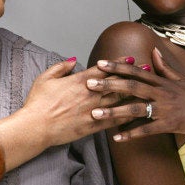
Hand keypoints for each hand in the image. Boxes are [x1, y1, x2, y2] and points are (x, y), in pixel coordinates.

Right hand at [21, 56, 137, 146]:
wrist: (36, 127)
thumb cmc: (38, 103)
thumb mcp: (45, 78)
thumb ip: (61, 67)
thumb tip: (73, 60)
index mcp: (80, 81)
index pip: (105, 69)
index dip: (119, 62)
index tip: (130, 57)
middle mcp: (91, 94)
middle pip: (117, 82)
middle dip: (133, 74)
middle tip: (147, 68)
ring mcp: (94, 110)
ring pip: (119, 99)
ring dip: (134, 92)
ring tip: (148, 87)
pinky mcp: (93, 126)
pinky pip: (114, 119)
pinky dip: (126, 115)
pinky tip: (136, 113)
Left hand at [88, 48, 184, 140]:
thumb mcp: (183, 79)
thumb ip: (165, 66)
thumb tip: (154, 51)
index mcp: (163, 81)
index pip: (136, 71)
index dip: (117, 67)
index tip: (100, 64)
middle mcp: (162, 92)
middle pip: (131, 87)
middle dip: (109, 85)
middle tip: (89, 84)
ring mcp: (166, 109)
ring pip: (136, 108)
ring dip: (114, 111)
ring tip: (95, 113)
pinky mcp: (170, 124)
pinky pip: (147, 130)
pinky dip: (131, 134)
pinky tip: (116, 138)